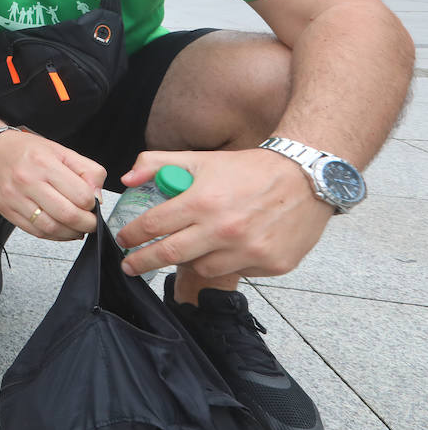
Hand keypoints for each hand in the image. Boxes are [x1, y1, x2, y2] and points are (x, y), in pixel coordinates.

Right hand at [0, 129, 103, 239]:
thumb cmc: (28, 150)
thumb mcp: (63, 151)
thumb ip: (88, 171)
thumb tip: (98, 197)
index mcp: (44, 163)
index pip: (80, 195)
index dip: (93, 203)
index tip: (93, 204)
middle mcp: (27, 181)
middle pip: (67, 215)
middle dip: (86, 224)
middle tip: (91, 222)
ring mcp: (15, 198)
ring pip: (51, 228)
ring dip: (71, 233)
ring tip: (78, 228)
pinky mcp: (7, 211)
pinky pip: (36, 232)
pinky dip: (54, 236)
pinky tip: (61, 230)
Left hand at [115, 148, 334, 279]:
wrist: (306, 178)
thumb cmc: (248, 169)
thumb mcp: (200, 158)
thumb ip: (157, 163)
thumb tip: (126, 180)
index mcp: (202, 202)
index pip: (153, 225)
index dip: (132, 236)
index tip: (122, 241)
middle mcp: (224, 229)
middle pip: (169, 255)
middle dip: (142, 261)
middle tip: (129, 265)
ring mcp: (249, 251)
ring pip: (202, 268)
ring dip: (190, 261)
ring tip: (191, 247)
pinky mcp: (271, 264)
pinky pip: (236, 271)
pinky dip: (226, 262)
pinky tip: (231, 246)